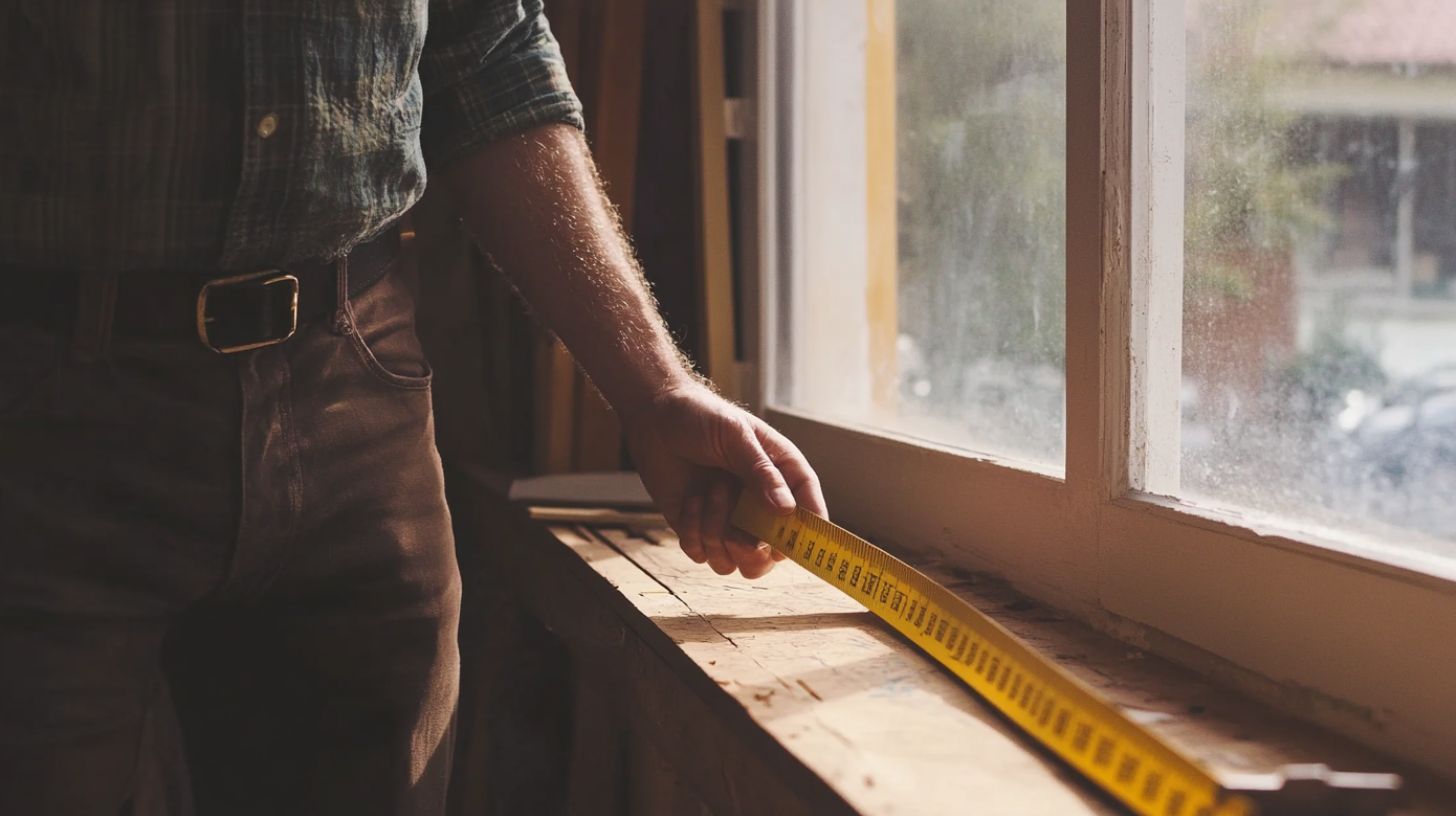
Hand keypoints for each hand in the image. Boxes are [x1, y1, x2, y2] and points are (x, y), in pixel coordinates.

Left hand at [624, 383, 826, 578]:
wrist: (653, 417)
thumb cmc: (700, 416)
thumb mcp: (735, 436)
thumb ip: (760, 472)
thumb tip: (787, 509)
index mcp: (779, 472)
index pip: (807, 507)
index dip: (809, 529)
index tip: (799, 543)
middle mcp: (758, 503)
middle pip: (772, 553)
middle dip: (756, 552)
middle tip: (740, 537)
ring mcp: (729, 519)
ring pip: (736, 560)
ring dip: (719, 533)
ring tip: (709, 492)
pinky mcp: (699, 529)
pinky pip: (703, 555)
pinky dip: (694, 534)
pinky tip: (689, 500)